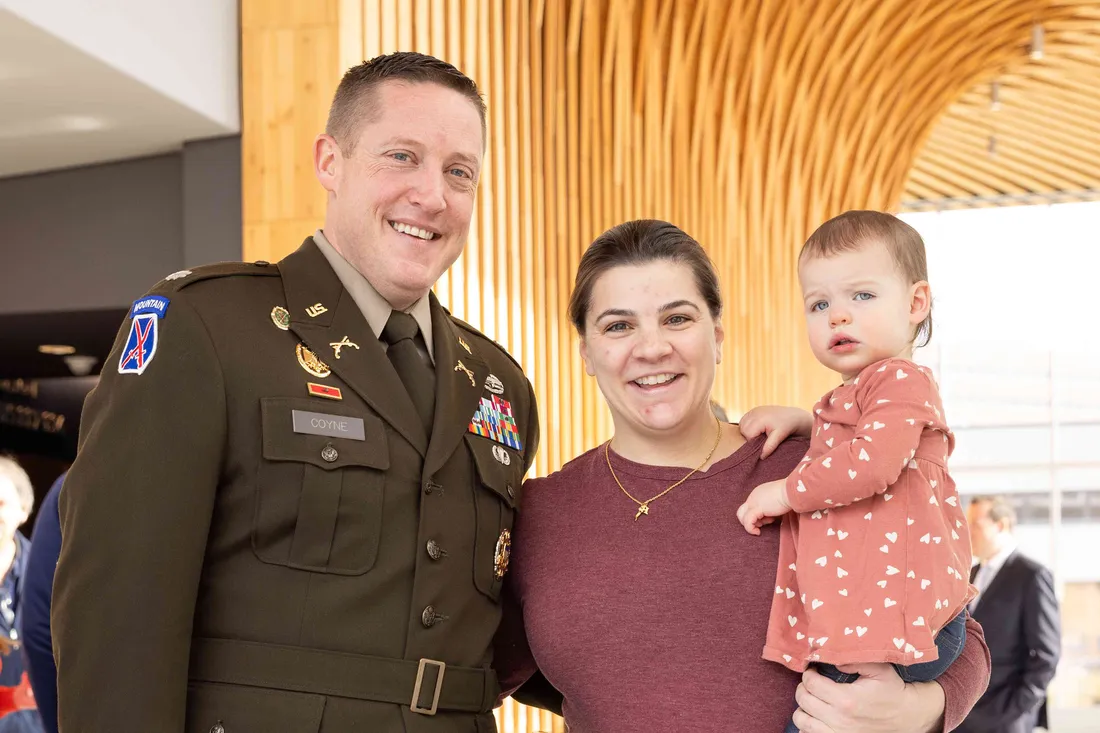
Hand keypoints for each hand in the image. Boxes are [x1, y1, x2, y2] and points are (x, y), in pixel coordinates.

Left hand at [735, 479, 790, 534]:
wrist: (792, 491)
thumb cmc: (789, 496)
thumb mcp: (777, 502)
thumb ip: (771, 508)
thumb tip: (770, 518)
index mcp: (758, 493)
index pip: (750, 508)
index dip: (757, 517)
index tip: (770, 518)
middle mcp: (753, 496)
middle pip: (742, 511)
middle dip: (750, 520)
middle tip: (763, 523)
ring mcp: (753, 501)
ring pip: (742, 516)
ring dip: (751, 525)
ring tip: (761, 527)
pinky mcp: (757, 508)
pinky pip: (748, 521)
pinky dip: (750, 529)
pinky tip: (758, 532)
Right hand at [740, 406, 812, 457]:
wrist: (793, 416)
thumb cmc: (787, 426)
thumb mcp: (779, 437)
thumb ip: (770, 446)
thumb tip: (761, 457)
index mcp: (760, 419)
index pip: (748, 435)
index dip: (753, 442)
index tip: (763, 443)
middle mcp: (755, 413)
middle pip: (743, 429)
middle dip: (750, 436)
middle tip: (762, 438)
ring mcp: (754, 410)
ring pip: (742, 425)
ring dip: (748, 431)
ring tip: (761, 433)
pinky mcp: (754, 410)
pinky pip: (744, 420)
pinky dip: (748, 425)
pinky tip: (758, 428)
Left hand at [791, 663, 944, 732]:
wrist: (906, 717)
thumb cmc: (891, 691)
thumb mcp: (879, 669)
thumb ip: (854, 660)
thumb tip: (833, 660)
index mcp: (847, 699)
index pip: (811, 683)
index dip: (808, 673)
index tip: (813, 669)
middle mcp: (839, 719)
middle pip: (803, 700)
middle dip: (803, 687)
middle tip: (812, 682)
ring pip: (801, 719)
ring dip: (803, 707)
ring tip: (812, 698)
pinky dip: (808, 724)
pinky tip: (816, 715)